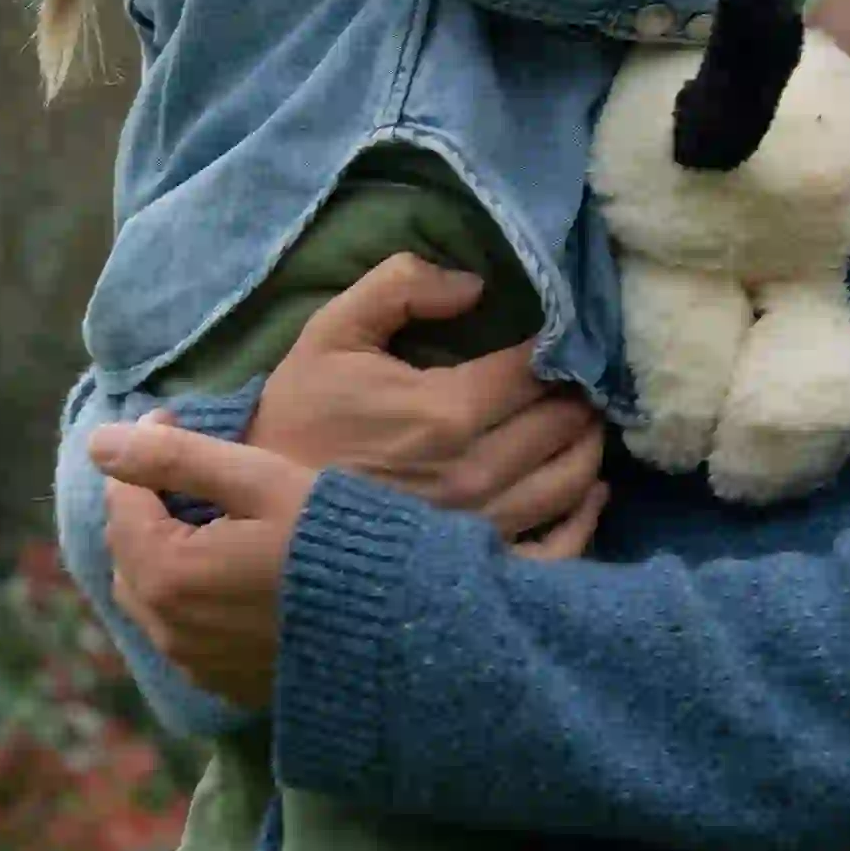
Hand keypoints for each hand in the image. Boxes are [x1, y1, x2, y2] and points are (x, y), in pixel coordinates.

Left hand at [92, 415, 315, 710]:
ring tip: (206, 518)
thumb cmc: (331, 540)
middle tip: (188, 470)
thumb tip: (99, 441)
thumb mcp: (259, 482)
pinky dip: (186, 595)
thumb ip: (178, 458)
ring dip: (161, 551)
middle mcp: (165, 627)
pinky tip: (227, 574)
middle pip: (127, 551)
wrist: (394, 626)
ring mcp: (192, 661)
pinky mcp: (220, 682)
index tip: (173, 417)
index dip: (144, 451)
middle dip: (145, 505)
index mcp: (164, 572)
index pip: (123, 499)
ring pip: (149, 594)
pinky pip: (180, 630)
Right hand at [245, 254, 612, 545]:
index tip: (560, 332)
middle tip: (574, 374)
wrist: (261, 521)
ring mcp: (485, 527)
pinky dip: (583, 515)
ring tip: (580, 418)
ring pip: (574, 476)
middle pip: (568, 420)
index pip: (540, 367)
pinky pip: (560, 547)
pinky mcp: (481, 567)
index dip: (561, 343)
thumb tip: (475, 283)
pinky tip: (587, 490)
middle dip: (578, 389)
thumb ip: (400, 287)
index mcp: (447, 411)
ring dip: (588, 441)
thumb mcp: (330, 335)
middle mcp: (479, 472)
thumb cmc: (296, 424)